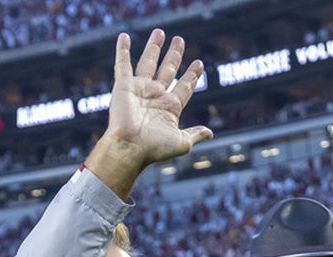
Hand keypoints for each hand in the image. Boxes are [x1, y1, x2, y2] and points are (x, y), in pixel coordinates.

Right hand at [98, 29, 212, 170]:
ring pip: (148, 63)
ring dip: (154, 47)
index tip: (198, 64)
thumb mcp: (181, 142)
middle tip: (180, 40)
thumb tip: (210, 133)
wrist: (130, 148)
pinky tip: (124, 37)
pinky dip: (122, 51)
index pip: (184, 87)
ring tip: (160, 32)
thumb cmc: (154, 149)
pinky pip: (122, 65)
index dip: (191, 75)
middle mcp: (155, 96)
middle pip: (168, 70)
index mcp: (170, 108)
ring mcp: (139, 90)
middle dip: (174, 55)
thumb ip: (195, 134)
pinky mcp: (123, 86)